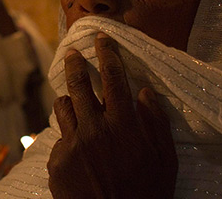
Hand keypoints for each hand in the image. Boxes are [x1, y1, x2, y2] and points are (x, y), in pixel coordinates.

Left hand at [47, 33, 177, 198]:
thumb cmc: (147, 194)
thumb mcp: (165, 161)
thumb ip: (155, 124)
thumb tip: (145, 93)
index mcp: (123, 126)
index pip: (114, 79)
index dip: (108, 55)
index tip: (102, 38)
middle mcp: (94, 130)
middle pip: (79, 85)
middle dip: (75, 64)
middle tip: (72, 53)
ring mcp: (72, 145)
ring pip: (63, 107)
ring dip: (69, 101)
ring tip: (74, 103)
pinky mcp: (56, 162)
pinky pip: (60, 139)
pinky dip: (69, 137)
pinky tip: (79, 149)